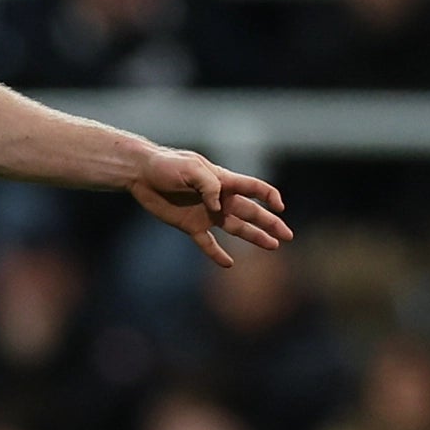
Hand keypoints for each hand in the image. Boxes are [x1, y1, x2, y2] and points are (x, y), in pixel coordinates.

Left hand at [127, 147, 291, 267]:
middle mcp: (220, 199)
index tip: (279, 208)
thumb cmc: (167, 165)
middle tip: (288, 235)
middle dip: (270, 224)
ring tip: (273, 246)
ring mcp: (207, 214)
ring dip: (254, 237)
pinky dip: (217, 254)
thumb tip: (218, 206)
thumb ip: (208, 185)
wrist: (142, 174)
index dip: (269, 197)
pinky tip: (229, 264)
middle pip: (252, 213)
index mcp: (224, 182)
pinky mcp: (190, 226)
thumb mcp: (190, 168)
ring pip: (237, 228)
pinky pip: (208, 243)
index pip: (254, 188)